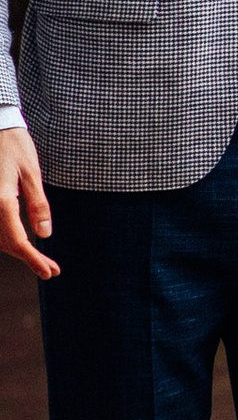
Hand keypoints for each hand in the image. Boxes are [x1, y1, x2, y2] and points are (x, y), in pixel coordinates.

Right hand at [0, 129, 56, 280]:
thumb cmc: (14, 147)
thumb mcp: (32, 174)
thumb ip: (38, 205)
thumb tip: (44, 235)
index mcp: (0, 201)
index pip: (16, 240)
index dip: (33, 259)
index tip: (49, 272)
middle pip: (5, 243)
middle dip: (28, 258)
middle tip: (51, 270)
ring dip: (18, 251)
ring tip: (42, 261)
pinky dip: (8, 237)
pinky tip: (23, 245)